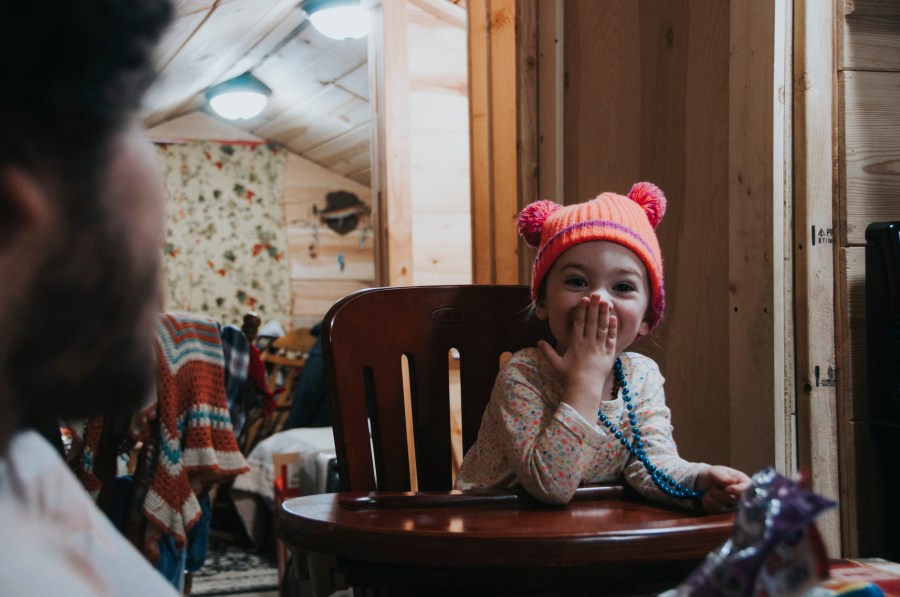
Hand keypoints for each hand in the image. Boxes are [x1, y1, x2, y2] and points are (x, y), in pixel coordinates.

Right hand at [538, 294, 617, 418]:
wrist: (584, 387)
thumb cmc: (569, 376)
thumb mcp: (556, 364)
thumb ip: (547, 352)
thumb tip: (538, 342)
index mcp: (576, 343)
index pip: (579, 323)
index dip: (582, 310)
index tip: (584, 300)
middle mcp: (588, 343)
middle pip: (592, 321)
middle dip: (594, 307)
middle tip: (597, 294)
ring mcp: (599, 347)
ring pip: (602, 327)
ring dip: (604, 314)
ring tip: (606, 302)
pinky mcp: (608, 353)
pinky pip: (611, 338)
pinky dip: (612, 328)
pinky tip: (613, 318)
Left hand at [697, 465, 750, 512]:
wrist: (703, 483)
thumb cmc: (714, 475)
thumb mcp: (716, 471)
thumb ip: (723, 476)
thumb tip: (732, 482)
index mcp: (744, 483)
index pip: (748, 490)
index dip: (738, 490)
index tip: (727, 488)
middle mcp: (741, 497)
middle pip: (734, 501)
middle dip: (719, 493)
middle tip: (713, 487)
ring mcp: (733, 507)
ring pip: (723, 507)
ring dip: (711, 497)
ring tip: (710, 490)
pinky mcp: (724, 514)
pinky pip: (714, 511)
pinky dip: (708, 503)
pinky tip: (708, 497)